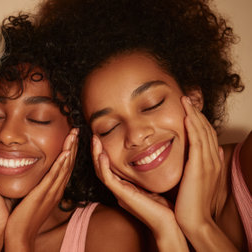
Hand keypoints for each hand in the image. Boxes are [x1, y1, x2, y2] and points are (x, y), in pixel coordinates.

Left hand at [4, 128, 78, 251]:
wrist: (19, 234)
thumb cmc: (24, 217)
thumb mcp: (34, 196)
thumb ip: (37, 184)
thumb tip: (36, 172)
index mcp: (54, 189)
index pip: (65, 166)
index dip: (70, 150)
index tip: (72, 136)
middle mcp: (56, 189)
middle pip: (68, 164)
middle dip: (74, 146)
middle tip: (77, 129)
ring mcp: (51, 192)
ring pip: (64, 167)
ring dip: (70, 150)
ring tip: (74, 134)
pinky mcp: (43, 195)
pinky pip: (54, 177)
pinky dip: (61, 164)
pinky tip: (65, 153)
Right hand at [91, 135, 187, 250]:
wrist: (169, 223)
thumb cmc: (166, 206)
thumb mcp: (155, 185)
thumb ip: (149, 174)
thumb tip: (153, 157)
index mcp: (126, 187)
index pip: (109, 167)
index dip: (104, 153)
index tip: (104, 138)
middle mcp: (119, 189)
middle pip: (101, 168)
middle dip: (96, 152)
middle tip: (94, 136)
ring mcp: (119, 192)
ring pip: (100, 172)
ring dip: (96, 155)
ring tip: (95, 140)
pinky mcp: (122, 195)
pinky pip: (108, 179)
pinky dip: (103, 166)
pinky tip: (102, 155)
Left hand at [174, 97, 233, 250]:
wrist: (194, 221)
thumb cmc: (191, 204)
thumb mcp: (196, 182)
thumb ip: (199, 167)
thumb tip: (205, 155)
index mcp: (211, 163)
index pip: (206, 135)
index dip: (198, 121)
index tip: (188, 109)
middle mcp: (212, 160)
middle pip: (206, 129)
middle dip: (197, 113)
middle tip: (187, 98)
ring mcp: (208, 162)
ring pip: (203, 131)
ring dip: (194, 114)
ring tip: (185, 100)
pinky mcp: (199, 166)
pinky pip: (198, 141)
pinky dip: (194, 127)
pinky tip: (187, 116)